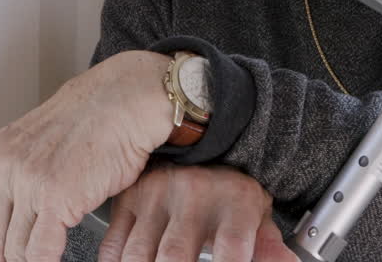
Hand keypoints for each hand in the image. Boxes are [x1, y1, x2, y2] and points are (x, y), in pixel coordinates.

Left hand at [0, 51, 174, 261]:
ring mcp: (29, 183)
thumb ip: (21, 173)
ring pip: (12, 251)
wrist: (124, 100)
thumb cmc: (94, 120)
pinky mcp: (56, 197)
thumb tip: (14, 211)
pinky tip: (53, 261)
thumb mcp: (40, 141)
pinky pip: (39, 251)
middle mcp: (6, 168)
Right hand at [99, 164, 296, 261]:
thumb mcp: (256, 213)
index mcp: (233, 202)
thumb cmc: (229, 189)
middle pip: (175, 256)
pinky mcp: (128, 199)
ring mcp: (156, 196)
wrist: (200, 132)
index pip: (233, 247)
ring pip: (137, 254)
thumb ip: (269, 245)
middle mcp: (193, 196)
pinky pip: (112, 246)